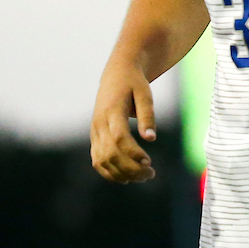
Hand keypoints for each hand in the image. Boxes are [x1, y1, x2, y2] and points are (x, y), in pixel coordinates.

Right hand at [90, 63, 156, 182]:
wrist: (116, 74)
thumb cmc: (134, 83)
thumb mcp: (145, 93)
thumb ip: (147, 114)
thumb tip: (151, 138)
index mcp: (111, 111)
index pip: (119, 138)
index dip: (132, 153)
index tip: (148, 162)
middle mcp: (99, 124)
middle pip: (110, 153)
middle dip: (130, 168)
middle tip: (150, 174)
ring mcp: (94, 132)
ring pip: (102, 160)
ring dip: (121, 173)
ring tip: (143, 177)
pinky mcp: (95, 137)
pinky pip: (97, 160)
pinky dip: (110, 172)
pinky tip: (127, 177)